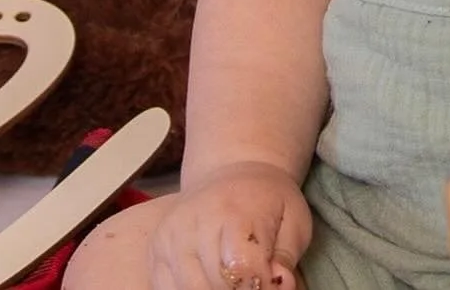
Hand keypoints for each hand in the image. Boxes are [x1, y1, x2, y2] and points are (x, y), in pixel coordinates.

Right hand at [148, 161, 309, 289]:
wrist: (232, 171)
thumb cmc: (267, 199)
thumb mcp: (293, 219)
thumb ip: (287, 257)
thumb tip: (281, 285)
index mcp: (233, 210)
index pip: (243, 269)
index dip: (262, 286)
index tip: (270, 280)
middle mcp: (194, 221)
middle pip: (215, 285)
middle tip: (252, 280)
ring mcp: (170, 236)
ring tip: (231, 279)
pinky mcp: (155, 249)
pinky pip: (166, 289)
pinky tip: (207, 279)